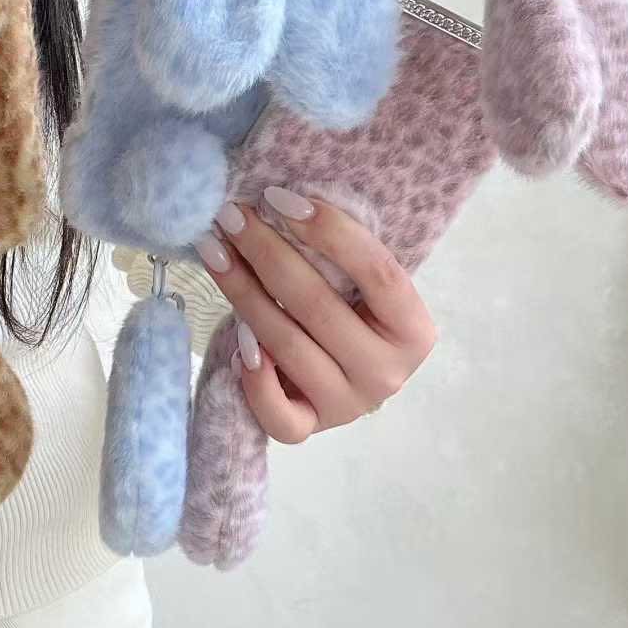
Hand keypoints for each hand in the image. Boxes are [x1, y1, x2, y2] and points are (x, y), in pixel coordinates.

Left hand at [195, 187, 435, 443]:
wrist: (341, 373)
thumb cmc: (347, 311)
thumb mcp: (358, 284)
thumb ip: (338, 253)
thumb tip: (280, 201)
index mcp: (413, 328)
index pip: (376, 270)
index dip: (328, 230)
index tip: (277, 198)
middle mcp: (387, 371)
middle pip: (318, 304)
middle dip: (266, 251)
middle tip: (230, 215)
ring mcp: (348, 405)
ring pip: (286, 345)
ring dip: (242, 292)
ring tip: (214, 252)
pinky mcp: (309, 429)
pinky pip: (276, 413)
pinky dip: (252, 376)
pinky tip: (234, 336)